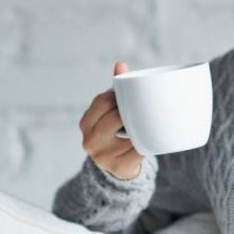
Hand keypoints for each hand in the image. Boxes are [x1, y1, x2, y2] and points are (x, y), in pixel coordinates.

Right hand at [79, 62, 144, 179]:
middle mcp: (89, 141)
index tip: (129, 97)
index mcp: (85, 123)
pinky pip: (138, 150)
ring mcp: (102, 157)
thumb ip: (115, 90)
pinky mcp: (118, 168)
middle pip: (115, 117)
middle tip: (141, 111)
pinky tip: (149, 140)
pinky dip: (146, 144)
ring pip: (129, 134)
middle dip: (129, 112)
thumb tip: (120, 64)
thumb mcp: (110, 112)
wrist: (118, 167)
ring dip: (140, 128)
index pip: (103, 101)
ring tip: (145, 125)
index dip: (118, 97)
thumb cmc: (116, 132)